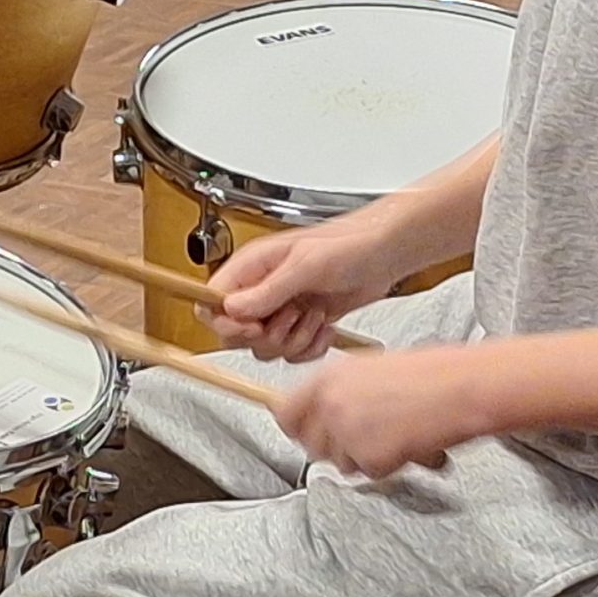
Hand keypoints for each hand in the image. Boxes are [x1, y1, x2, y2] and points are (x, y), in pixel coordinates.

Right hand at [205, 216, 403, 361]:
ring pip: (265, 348)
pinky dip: (311, 348)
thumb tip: (232, 308)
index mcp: (252, 267)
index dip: (227, 322)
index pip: (212, 302)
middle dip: (267, 336)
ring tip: (314, 316)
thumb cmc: (349, 243)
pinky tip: (326, 327)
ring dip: (293, 341)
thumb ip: (268, 290)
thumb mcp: (306, 265)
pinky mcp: (301, 324)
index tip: (254, 326)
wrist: (385, 253)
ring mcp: (281, 308)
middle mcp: (262, 289)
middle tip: (292, 318)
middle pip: (236, 333)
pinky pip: (292, 353)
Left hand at [274, 343, 494, 479]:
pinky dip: (388, 464)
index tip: (306, 433)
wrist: (461, 387)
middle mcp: (330, 404)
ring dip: (363, 456)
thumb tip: (319, 413)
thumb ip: (339, 391)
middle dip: (334, 447)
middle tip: (364, 438)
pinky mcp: (368, 457)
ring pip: (340, 462)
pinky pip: (369, 472)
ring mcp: (346, 432)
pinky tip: (407, 442)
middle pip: (310, 445)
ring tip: (394, 433)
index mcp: (328, 377)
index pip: (285, 414)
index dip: (297, 428)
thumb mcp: (371, 368)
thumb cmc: (428, 374)